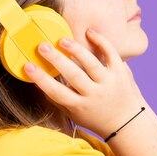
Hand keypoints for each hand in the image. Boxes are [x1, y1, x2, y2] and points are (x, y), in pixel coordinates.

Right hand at [24, 28, 146, 138]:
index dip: (41, 79)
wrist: (128, 123)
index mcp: (80, 106)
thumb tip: (38, 83)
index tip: (28, 66)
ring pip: (91, 63)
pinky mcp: (121, 72)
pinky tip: (89, 32)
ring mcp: (109, 83)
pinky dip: (101, 41)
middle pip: (73, 75)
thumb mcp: (75, 115)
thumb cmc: (96, 118)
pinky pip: (111, 54)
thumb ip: (58, 100)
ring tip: (62, 40)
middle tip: (42, 46)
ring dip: (76, 50)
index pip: (57, 92)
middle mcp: (94, 94)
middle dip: (56, 59)